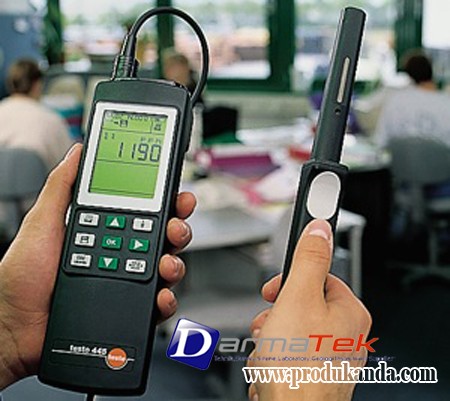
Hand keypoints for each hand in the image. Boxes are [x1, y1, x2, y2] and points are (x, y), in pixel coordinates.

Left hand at [0, 144, 195, 388]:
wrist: (13, 328)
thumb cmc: (22, 278)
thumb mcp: (41, 223)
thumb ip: (61, 186)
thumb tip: (77, 152)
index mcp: (105, 232)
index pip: (144, 213)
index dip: (165, 203)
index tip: (178, 195)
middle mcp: (120, 255)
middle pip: (162, 239)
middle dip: (177, 230)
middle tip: (175, 227)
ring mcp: (126, 282)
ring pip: (166, 269)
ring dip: (175, 264)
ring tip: (166, 264)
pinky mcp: (128, 308)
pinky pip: (157, 304)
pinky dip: (167, 300)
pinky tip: (161, 296)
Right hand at [247, 220, 371, 400]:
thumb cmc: (299, 366)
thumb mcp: (299, 297)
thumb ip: (308, 259)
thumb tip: (319, 227)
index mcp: (349, 311)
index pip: (318, 276)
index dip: (289, 281)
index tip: (272, 289)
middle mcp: (344, 334)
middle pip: (298, 305)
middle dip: (274, 316)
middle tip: (269, 327)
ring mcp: (328, 357)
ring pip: (288, 330)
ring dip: (269, 339)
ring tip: (268, 353)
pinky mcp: (312, 373)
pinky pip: (286, 354)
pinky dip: (272, 359)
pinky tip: (270, 370)